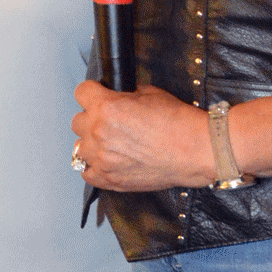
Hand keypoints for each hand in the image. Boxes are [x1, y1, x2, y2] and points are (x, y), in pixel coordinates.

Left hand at [72, 80, 211, 190]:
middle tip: (109, 123)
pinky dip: (94, 167)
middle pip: (77, 121)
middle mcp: (99, 132)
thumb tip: (116, 96)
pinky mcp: (109, 179)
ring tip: (110, 144)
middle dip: (91, 119)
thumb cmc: (177, 122)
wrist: (194, 150)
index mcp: (106, 107)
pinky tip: (107, 161)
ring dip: (91, 144)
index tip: (97, 96)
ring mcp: (102, 158)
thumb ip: (125, 95)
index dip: (91, 92)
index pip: (81, 92)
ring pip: (79, 148)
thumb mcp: (149, 93)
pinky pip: (86, 172)